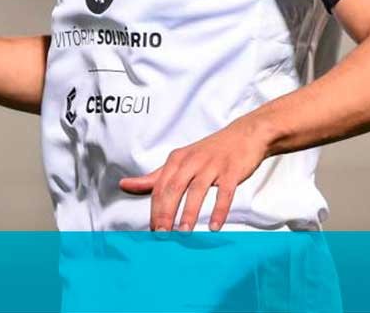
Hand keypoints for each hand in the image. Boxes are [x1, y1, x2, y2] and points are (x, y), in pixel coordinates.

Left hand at [118, 119, 270, 231]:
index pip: (160, 187)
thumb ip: (154, 177)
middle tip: (163, 234)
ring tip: (184, 232)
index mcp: (177, 159)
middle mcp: (192, 161)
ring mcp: (213, 165)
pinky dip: (219, 210)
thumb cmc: (209, 152)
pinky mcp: (232, 171)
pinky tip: (214, 226)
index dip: (155, 209)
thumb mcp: (179, 161)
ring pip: (197, 190)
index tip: (153, 230)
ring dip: (190, 212)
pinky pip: (225, 192)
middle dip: (166, 212)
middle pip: (174, 188)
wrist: (244, 135)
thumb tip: (125, 185)